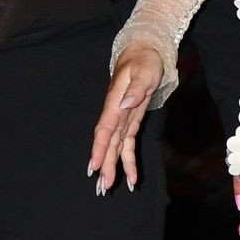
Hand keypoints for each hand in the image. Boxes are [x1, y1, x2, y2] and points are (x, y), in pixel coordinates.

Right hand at [88, 43, 163, 193]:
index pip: (105, 128)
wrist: (143, 52)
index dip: (99, 148)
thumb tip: (124, 105)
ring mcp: (122, 118)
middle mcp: (116, 113)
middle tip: (102, 186)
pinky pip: (126, 144)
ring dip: (112, 166)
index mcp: (116, 101)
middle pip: (107, 142)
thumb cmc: (144, 60)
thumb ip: (136, 89)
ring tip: (108, 187)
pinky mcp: (129, 121)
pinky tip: (131, 176)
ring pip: (114, 146)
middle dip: (104, 164)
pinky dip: (127, 160)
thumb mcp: (145, 71)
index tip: (94, 165)